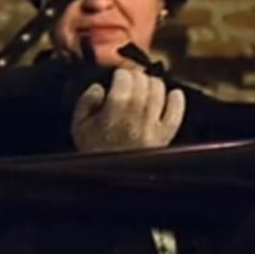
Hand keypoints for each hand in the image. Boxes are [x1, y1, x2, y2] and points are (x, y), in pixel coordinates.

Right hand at [71, 67, 185, 152]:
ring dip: (152, 83)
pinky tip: (172, 94)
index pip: (124, 79)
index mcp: (113, 114)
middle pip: (142, 82)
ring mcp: (153, 127)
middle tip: (130, 79)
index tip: (117, 75)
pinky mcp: (165, 136)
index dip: (120, 73)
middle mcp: (136, 118)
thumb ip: (86, 102)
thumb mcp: (78, 126)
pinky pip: (176, 113)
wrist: (111, 181)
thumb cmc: (93, 151)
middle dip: (135, 76)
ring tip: (145, 86)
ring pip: (159, 92)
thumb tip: (98, 87)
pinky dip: (176, 100)